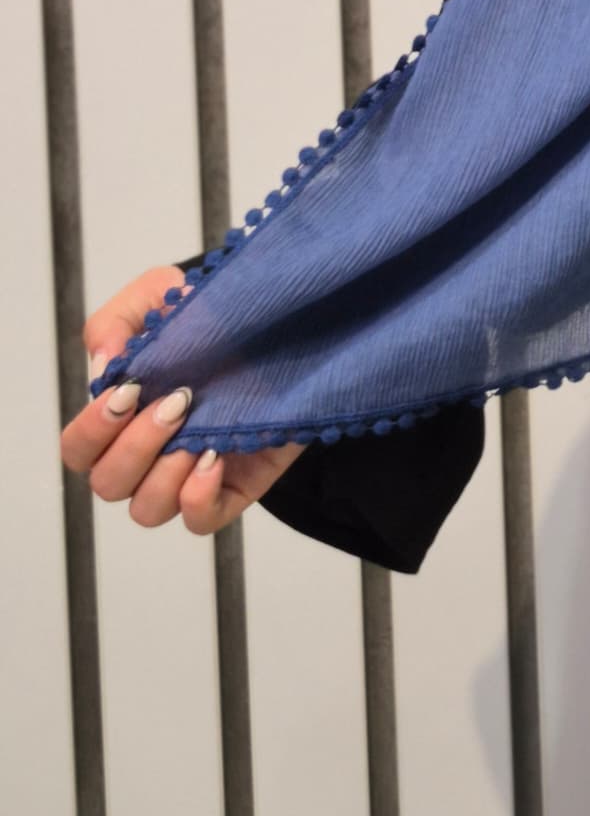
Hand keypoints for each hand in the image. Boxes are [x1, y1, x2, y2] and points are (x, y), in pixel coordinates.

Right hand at [58, 264, 306, 534]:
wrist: (283, 319)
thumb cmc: (209, 312)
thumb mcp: (160, 293)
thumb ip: (116, 321)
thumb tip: (102, 366)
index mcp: (122, 416)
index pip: (79, 449)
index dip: (92, 430)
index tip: (129, 391)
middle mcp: (148, 453)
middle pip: (108, 485)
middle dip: (136, 445)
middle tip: (178, 400)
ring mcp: (188, 474)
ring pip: (147, 509)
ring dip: (165, 473)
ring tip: (198, 431)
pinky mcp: (232, 487)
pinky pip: (199, 521)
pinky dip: (198, 498)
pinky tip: (215, 457)